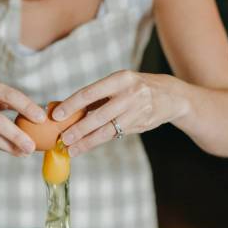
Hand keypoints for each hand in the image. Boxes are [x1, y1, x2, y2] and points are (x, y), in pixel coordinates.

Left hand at [51, 71, 189, 156]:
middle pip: (98, 115)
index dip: (71, 105)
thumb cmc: (135, 89)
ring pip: (106, 130)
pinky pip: (115, 135)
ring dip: (87, 141)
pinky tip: (86, 146)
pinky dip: (98, 141)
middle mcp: (130, 94)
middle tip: (63, 139)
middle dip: (78, 129)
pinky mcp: (140, 124)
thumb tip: (67, 109)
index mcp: (120, 78)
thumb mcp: (119, 84)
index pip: (90, 92)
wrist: (171, 96)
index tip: (56, 115)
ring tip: (71, 149)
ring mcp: (137, 111)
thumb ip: (98, 96)